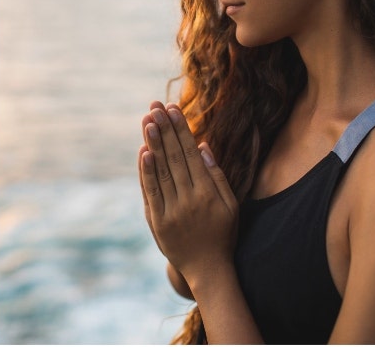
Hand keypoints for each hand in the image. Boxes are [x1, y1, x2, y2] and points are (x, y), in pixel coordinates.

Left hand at [138, 102, 238, 284]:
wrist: (207, 268)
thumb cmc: (223, 233)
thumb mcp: (231, 205)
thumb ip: (217, 175)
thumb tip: (203, 146)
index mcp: (209, 193)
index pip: (192, 154)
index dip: (182, 130)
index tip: (173, 109)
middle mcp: (189, 199)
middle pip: (175, 158)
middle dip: (165, 130)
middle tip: (155, 107)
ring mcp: (171, 211)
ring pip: (161, 171)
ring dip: (153, 144)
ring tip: (147, 121)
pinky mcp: (157, 222)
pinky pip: (151, 192)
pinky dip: (146, 172)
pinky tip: (143, 152)